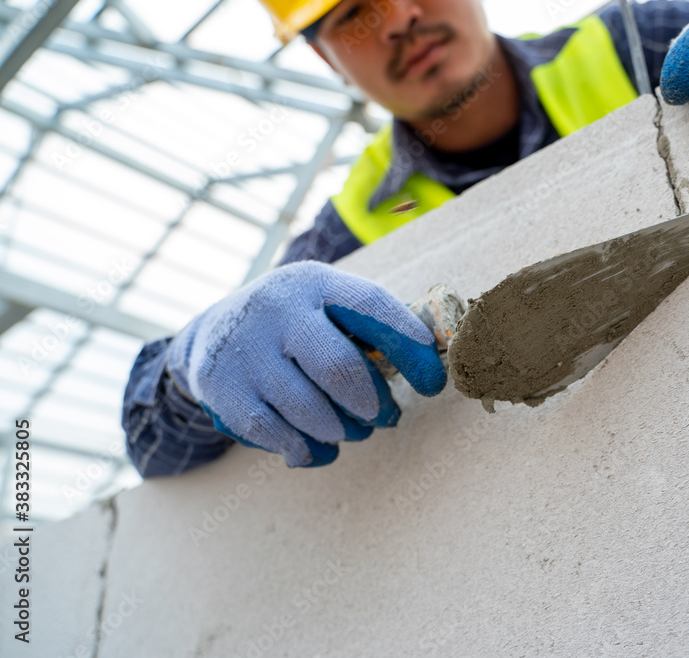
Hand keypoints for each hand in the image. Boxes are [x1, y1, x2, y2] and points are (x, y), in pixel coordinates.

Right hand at [167, 261, 446, 467]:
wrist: (211, 332)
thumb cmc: (296, 325)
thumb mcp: (326, 306)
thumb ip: (371, 329)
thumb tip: (433, 361)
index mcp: (315, 283)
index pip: (373, 306)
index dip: (410, 346)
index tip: (433, 383)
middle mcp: (277, 309)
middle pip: (340, 368)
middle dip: (373, 404)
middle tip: (387, 418)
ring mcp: (245, 349)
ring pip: (310, 410)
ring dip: (341, 431)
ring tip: (350, 431)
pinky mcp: (222, 388)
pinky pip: (276, 434)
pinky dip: (306, 450)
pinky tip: (316, 448)